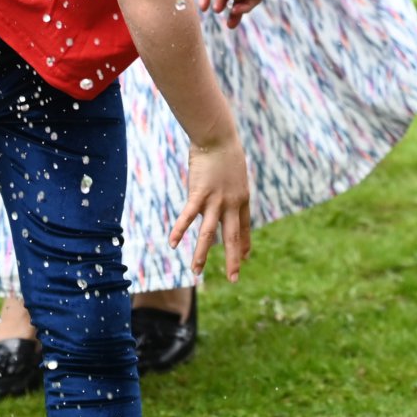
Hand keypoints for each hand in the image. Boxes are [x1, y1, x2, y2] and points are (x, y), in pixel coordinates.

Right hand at [169, 138, 251, 281]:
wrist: (219, 136)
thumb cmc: (226, 151)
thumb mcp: (235, 172)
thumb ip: (231, 186)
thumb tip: (228, 190)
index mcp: (241, 198)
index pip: (244, 227)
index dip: (244, 244)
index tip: (244, 258)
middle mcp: (230, 204)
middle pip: (231, 237)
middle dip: (232, 259)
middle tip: (233, 279)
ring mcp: (215, 200)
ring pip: (208, 233)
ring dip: (201, 253)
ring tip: (196, 271)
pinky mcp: (199, 193)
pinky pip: (188, 216)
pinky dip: (179, 230)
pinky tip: (172, 243)